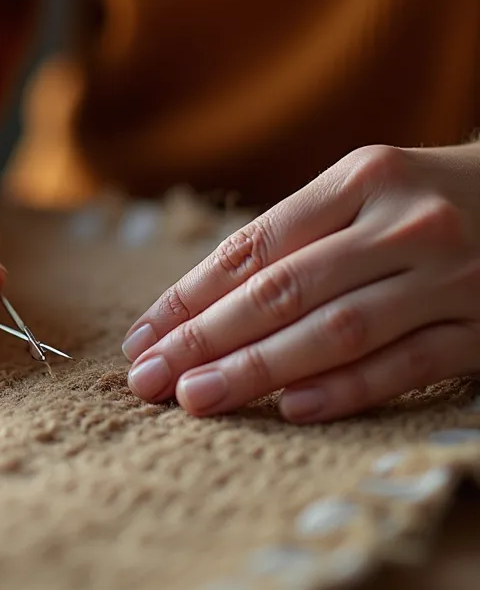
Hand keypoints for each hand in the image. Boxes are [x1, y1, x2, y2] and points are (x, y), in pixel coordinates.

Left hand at [121, 143, 479, 421]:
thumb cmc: (431, 200)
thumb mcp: (367, 191)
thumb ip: (297, 237)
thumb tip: (195, 306)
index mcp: (362, 179)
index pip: (253, 246)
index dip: (189, 296)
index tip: (141, 338)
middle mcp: (404, 224)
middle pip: (283, 291)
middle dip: (204, 340)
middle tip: (149, 379)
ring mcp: (450, 277)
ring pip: (336, 331)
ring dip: (257, 370)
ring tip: (196, 399)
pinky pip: (407, 365)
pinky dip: (345, 390)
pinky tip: (291, 410)